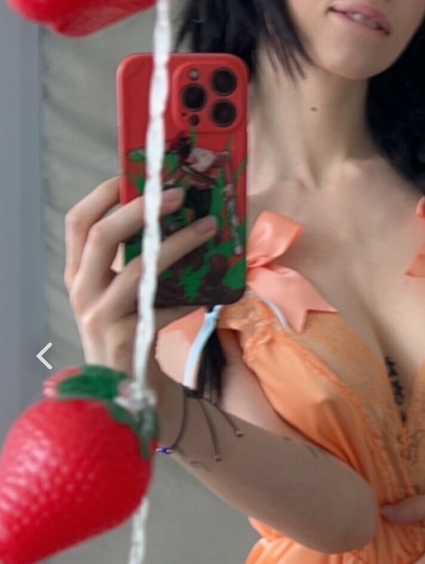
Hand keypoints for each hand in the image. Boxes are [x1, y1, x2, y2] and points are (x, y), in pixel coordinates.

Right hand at [64, 177, 217, 388]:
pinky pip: (160, 308)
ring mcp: (98, 314)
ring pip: (137, 269)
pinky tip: (207, 294)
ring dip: (177, 244)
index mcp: (77, 272)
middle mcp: (81, 290)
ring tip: (207, 228)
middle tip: (177, 194)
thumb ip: (134, 259)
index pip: (78, 222)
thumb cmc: (128, 329)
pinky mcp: (122, 336)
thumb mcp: (122, 291)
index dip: (104, 195)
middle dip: (140, 209)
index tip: (135, 176)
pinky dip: (187, 298)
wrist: (123, 387)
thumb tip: (176, 216)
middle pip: (101, 235)